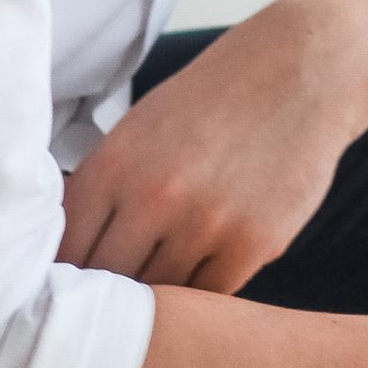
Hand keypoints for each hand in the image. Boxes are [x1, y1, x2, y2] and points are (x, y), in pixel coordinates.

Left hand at [60, 0, 367, 292]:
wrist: (302, 70)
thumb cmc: (213, 99)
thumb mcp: (139, 128)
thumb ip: (104, 188)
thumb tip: (69, 254)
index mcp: (112, 166)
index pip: (65, 252)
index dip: (66, 277)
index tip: (76, 286)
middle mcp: (153, 198)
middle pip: (108, 283)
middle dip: (109, 294)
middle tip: (118, 296)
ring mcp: (205, 224)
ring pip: (162, 296)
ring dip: (160, 296)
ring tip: (165, 282)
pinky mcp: (253, 243)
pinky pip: (212, 295)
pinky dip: (205, 290)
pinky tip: (206, 268)